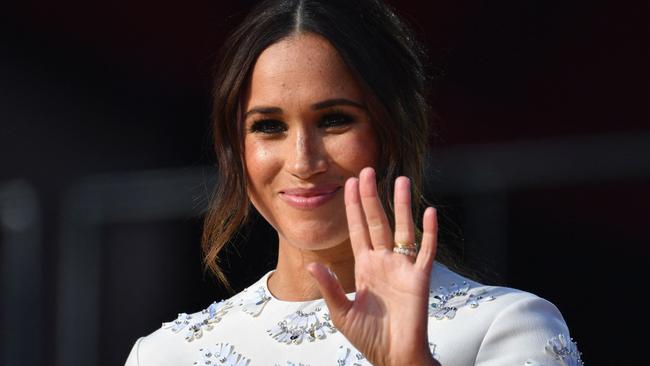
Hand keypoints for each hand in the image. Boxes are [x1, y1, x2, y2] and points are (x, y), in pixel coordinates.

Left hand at [307, 167, 439, 365]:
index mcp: (364, 267)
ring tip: (401, 180)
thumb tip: (313, 264)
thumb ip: (330, 287)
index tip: (349, 183)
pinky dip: (429, 233)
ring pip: (402, 229)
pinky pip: (426, 251)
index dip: (353, 207)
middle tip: (367, 170)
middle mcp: (383, 262)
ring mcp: (402, 268)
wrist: (393, 357)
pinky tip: (429, 212)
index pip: (358, 229)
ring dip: (402, 205)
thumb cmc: (369, 337)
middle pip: (377, 222)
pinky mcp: (419, 279)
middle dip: (371, 197)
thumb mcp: (341, 312)